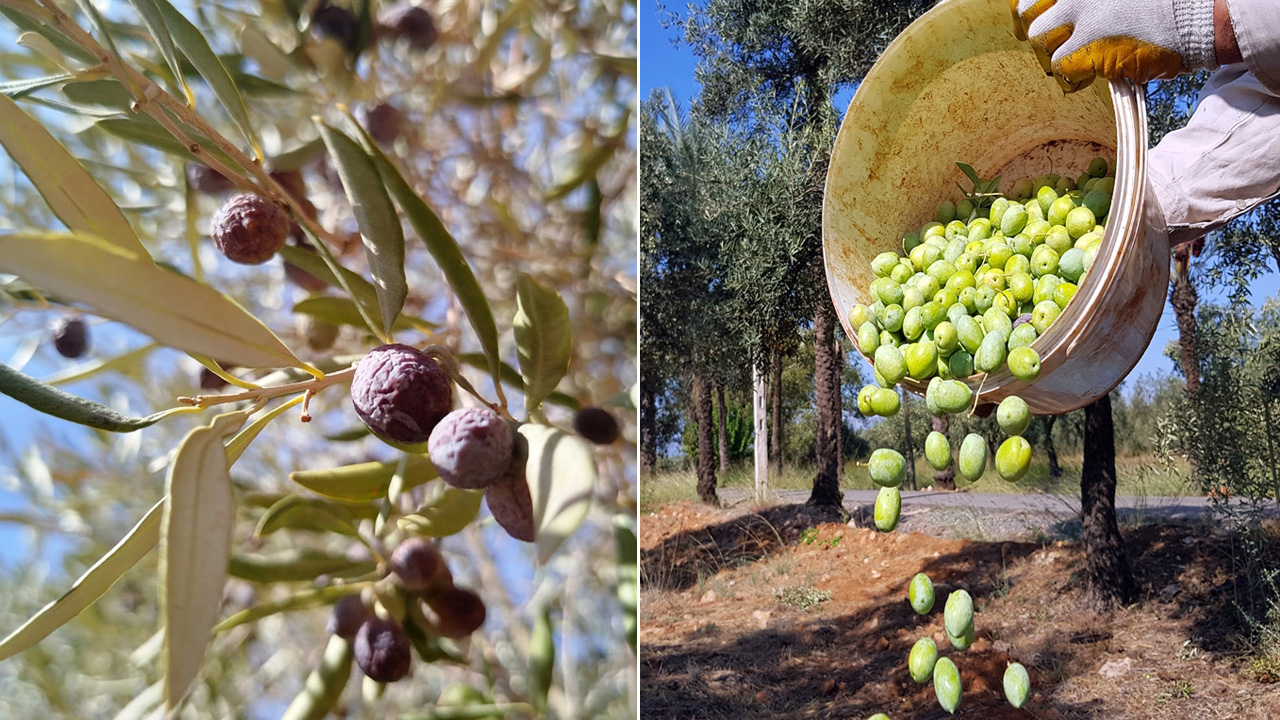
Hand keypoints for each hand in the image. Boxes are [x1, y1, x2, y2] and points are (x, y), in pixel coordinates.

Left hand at [1010, 0, 1217, 90]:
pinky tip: (1092, 75)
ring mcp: (1085, 13)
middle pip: (1028, 15)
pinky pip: (1060, 66)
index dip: (1032, 12)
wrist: (1199, 16)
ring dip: (1054, 57)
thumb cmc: (1164, 6)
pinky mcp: (1093, 43)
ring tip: (1081, 62)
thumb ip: (1085, 2)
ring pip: (1039, 41)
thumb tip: (1054, 13)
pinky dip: (1071, 78)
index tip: (1039, 23)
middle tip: (1060, 47)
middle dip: (1039, 36)